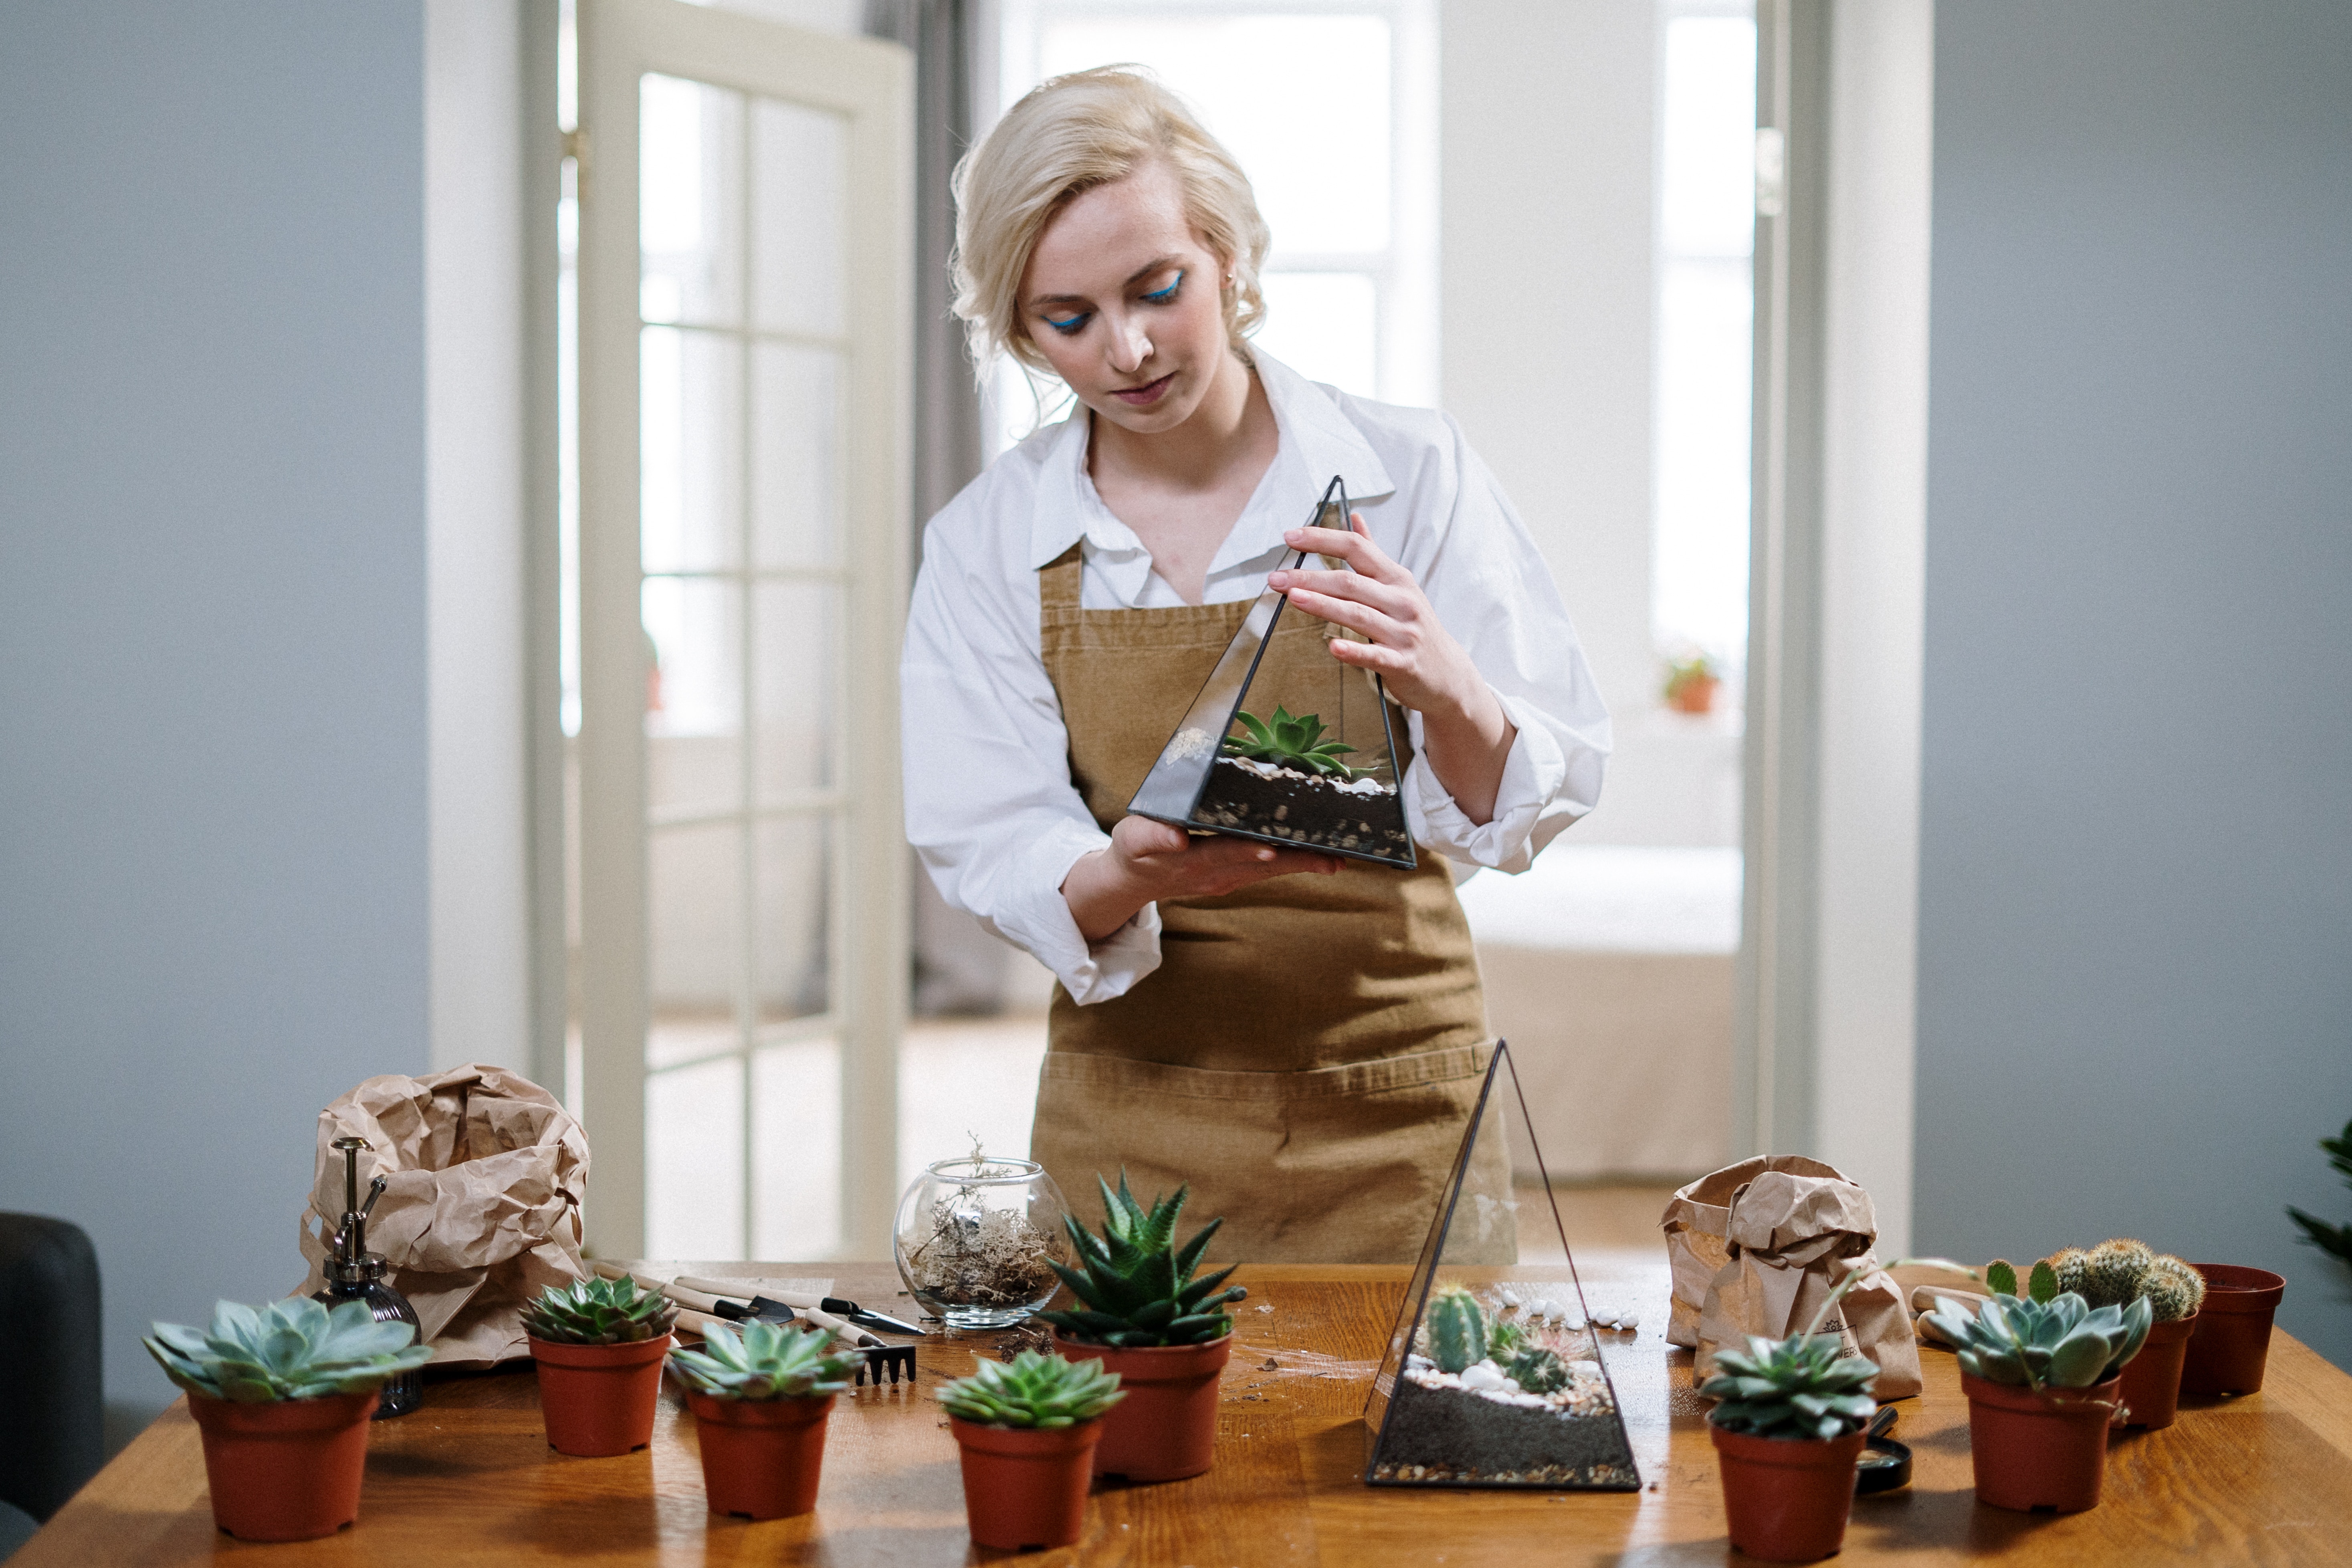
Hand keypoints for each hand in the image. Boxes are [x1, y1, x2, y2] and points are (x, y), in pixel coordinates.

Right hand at [1062, 814, 1339, 942]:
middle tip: (1331, 861)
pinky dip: (1291, 863)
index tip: (1272, 850)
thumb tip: (1177, 838)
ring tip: (1337, 861)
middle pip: (1259, 866)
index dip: (1247, 851)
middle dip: (1295, 862)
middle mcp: (1215, 873)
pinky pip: (1266, 871)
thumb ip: (1154, 836)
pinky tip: (1317, 858)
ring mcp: (1226, 879)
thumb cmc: (1135, 850)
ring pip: (1268, 872)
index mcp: (1191, 859)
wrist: (1134, 881)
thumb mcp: (1133, 838)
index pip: (1224, 852)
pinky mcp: (1232, 878)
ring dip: (1302, 866)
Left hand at [1267, 512, 1516, 824]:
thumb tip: (1355, 517)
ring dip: (1323, 605)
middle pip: (1351, 582)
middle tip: (1277, 578)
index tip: (1290, 537)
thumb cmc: (1414, 626)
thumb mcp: (1399, 585)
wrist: (1447, 674)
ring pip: (1358, 614)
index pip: (1357, 548)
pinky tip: (1332, 647)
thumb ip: (1373, 553)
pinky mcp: (1402, 662)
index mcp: (1397, 579)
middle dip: (1311, 578)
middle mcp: (1401, 601)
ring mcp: (1403, 632)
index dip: (1323, 539)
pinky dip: (1353, 651)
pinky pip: (1375, 655)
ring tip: (1293, 598)